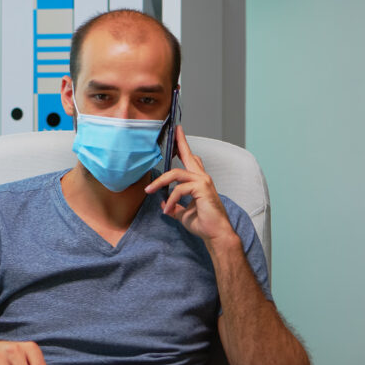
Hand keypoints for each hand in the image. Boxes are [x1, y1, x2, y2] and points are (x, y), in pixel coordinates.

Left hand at [145, 125, 234, 243]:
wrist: (215, 234)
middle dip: (180, 142)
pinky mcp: (202, 188)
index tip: (178, 133)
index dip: (183, 147)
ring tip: (149, 190)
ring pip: (176, 173)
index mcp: (199, 181)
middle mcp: (202, 177)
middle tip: (174, 130)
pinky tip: (168, 210)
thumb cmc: (203, 223)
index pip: (191, 159)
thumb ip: (174, 206)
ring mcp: (203, 181)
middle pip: (188, 155)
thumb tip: (163, 203)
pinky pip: (179, 189)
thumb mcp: (183, 213)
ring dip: (160, 181)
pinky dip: (171, 200)